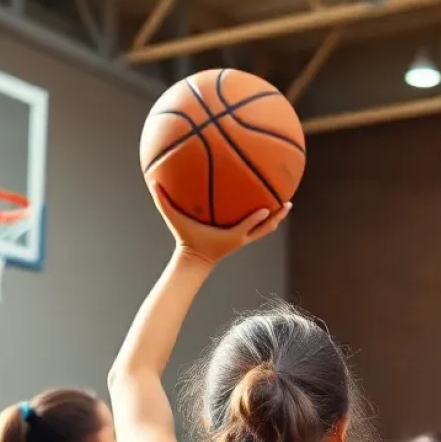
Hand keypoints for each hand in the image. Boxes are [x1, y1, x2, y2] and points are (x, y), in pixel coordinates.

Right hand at [149, 182, 290, 264]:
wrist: (194, 261)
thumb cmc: (185, 238)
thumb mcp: (173, 220)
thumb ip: (163, 201)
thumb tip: (151, 180)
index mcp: (230, 236)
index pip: (246, 226)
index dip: (257, 218)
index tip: (267, 206)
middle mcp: (240, 239)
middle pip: (264, 229)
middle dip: (277, 217)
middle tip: (288, 202)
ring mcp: (243, 241)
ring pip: (265, 230)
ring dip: (277, 219)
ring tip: (287, 204)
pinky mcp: (241, 240)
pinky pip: (257, 229)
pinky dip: (265, 219)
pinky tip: (269, 205)